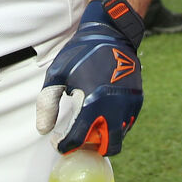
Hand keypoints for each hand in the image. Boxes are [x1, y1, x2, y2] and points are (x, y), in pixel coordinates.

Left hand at [36, 0, 145, 155]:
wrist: (111, 34)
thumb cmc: (81, 53)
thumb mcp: (57, 74)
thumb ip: (48, 103)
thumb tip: (44, 129)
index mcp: (92, 103)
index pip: (79, 138)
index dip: (65, 145)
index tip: (58, 142)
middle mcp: (114, 108)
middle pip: (108, 146)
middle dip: (92, 148)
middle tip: (79, 139)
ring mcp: (128, 105)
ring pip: (119, 136)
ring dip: (104, 137)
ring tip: (90, 125)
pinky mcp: (137, 100)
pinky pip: (127, 123)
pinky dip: (115, 125)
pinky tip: (102, 113)